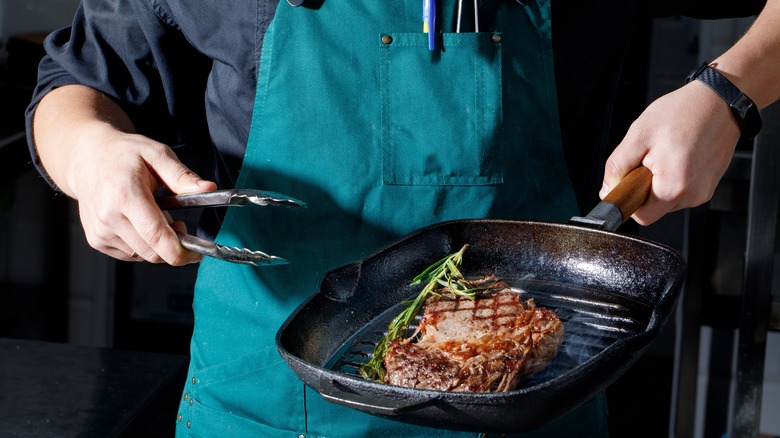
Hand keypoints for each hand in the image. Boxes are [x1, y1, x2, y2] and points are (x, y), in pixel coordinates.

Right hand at [66, 125, 216, 263]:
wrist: (87, 156)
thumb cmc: (123, 154)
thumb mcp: (157, 154)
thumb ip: (183, 176)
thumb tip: (208, 189)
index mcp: (125, 195)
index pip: (156, 236)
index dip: (180, 251)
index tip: (195, 253)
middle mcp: (108, 217)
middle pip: (152, 253)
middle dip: (173, 246)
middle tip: (179, 224)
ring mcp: (100, 231)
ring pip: (143, 256)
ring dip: (157, 244)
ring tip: (155, 216)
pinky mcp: (96, 240)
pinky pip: (130, 254)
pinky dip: (142, 244)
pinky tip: (139, 222)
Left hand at [600, 80, 739, 224]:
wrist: (720, 100)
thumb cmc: (682, 113)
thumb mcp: (638, 136)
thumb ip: (617, 167)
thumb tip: (607, 191)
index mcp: (673, 188)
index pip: (640, 215)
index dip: (628, 199)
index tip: (626, 179)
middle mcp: (692, 196)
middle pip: (654, 208)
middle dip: (643, 187)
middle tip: (648, 159)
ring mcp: (703, 192)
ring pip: (666, 199)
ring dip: (658, 182)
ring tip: (665, 153)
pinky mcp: (709, 185)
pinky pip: (681, 190)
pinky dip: (672, 177)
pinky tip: (677, 155)